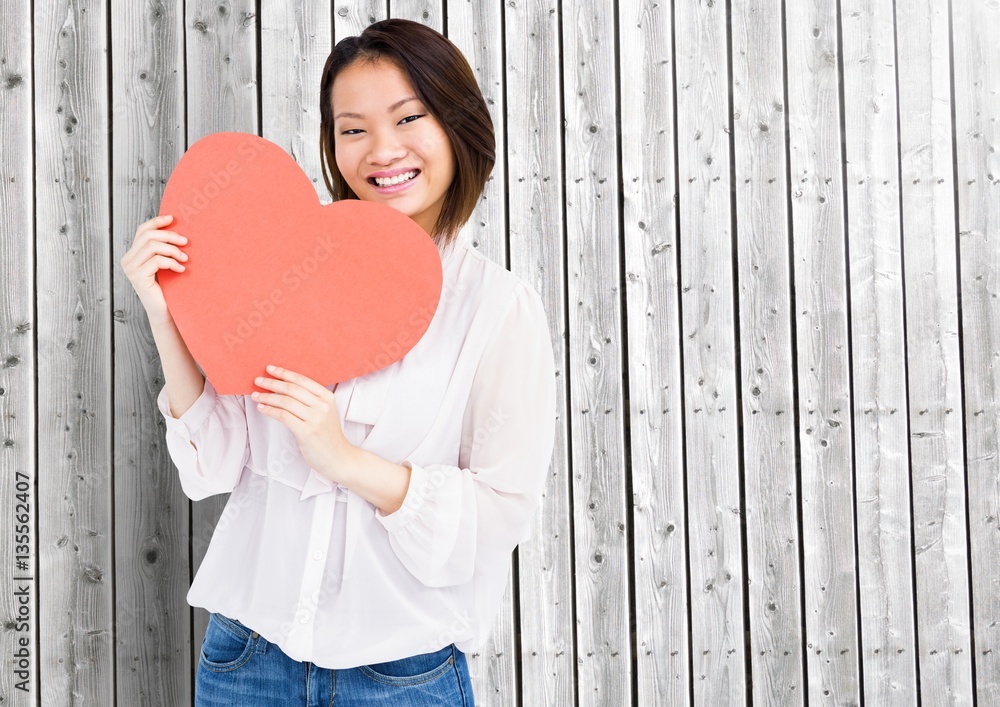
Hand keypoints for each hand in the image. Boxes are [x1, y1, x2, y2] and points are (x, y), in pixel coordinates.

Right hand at [120, 214, 188, 322]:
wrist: (164, 312)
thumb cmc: (168, 289)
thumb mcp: (165, 265)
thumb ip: (163, 250)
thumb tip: (177, 229)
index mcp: (133, 254)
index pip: (142, 230)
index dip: (157, 222)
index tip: (173, 218)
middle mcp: (128, 259)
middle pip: (148, 235)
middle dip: (169, 235)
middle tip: (186, 242)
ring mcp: (131, 268)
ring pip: (153, 246)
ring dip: (173, 250)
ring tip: (185, 259)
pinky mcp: (138, 277)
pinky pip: (157, 261)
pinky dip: (172, 263)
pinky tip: (181, 270)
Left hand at [251, 365, 353, 482]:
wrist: (338, 457)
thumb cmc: (328, 435)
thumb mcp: (325, 412)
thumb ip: (311, 400)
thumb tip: (284, 389)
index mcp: (327, 397)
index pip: (302, 380)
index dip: (284, 373)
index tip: (270, 369)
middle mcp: (322, 406)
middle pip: (292, 389)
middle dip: (272, 383)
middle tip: (258, 380)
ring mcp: (315, 419)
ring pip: (285, 401)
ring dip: (267, 397)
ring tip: (256, 395)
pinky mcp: (306, 432)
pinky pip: (283, 416)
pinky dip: (270, 410)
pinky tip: (262, 408)